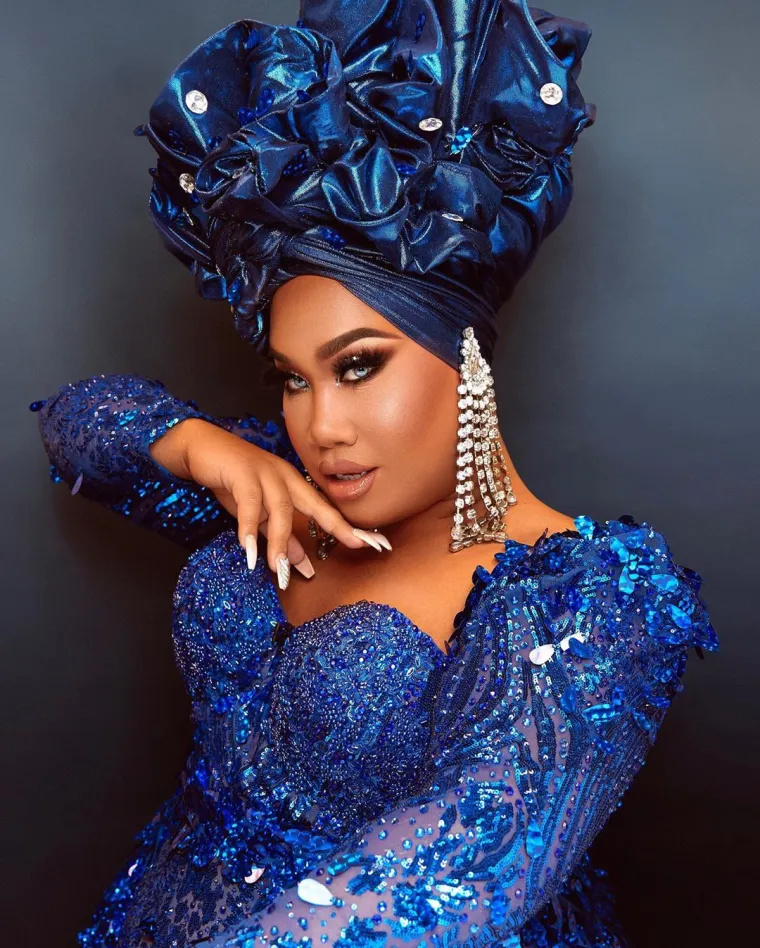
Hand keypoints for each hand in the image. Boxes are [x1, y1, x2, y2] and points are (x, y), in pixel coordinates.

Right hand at [149, 419, 390, 586]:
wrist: (201, 448)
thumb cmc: (233, 481)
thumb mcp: (260, 514)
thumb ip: (280, 537)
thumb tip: (302, 566)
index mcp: (294, 485)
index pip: (326, 510)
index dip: (349, 527)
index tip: (374, 544)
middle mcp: (285, 477)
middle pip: (314, 505)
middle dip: (336, 527)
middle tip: (356, 548)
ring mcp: (264, 472)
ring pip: (280, 509)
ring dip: (278, 541)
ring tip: (277, 569)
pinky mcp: (241, 473)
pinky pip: (249, 503)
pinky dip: (249, 527)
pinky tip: (249, 549)